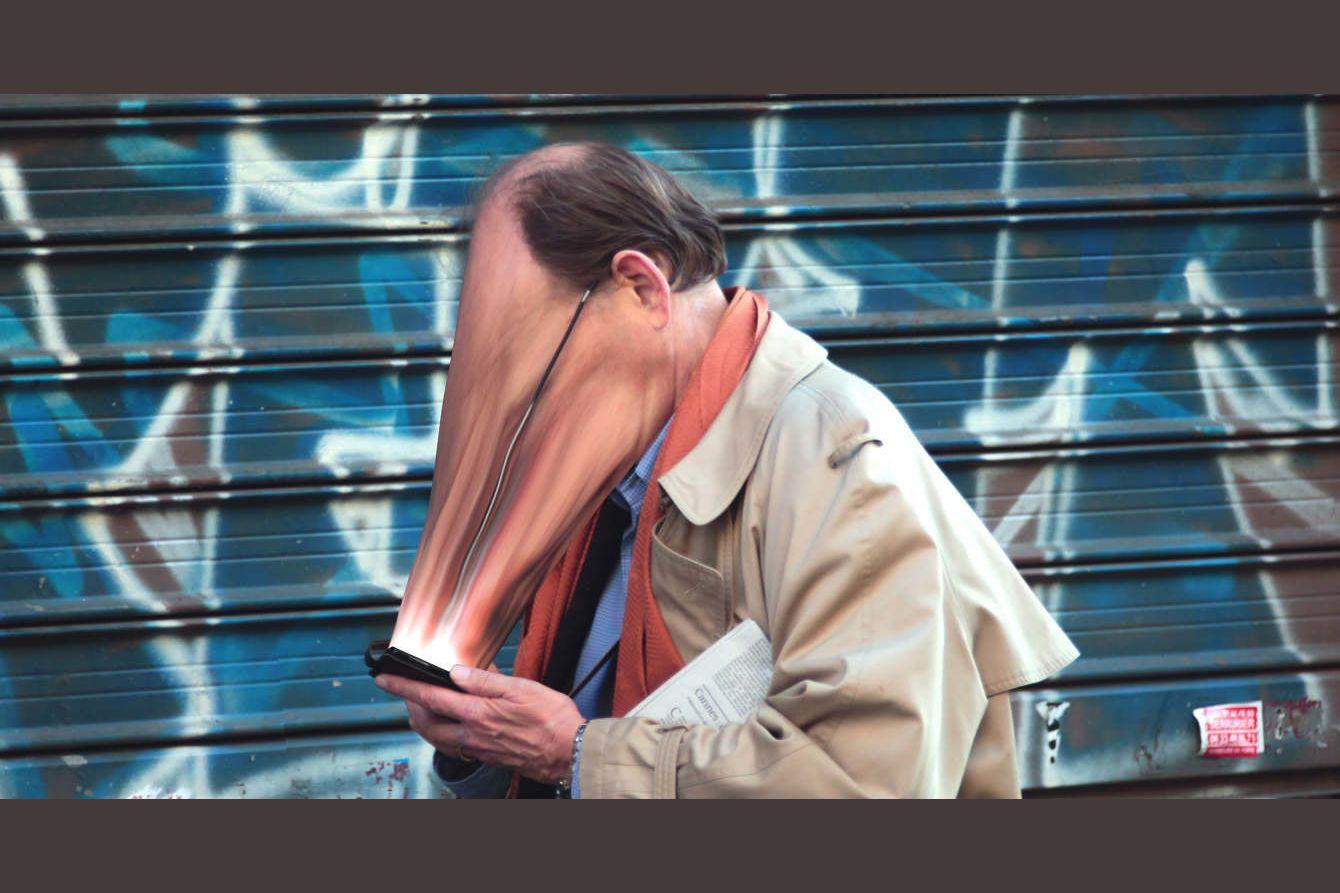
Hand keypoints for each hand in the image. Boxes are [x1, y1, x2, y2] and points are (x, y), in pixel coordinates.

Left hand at [375, 665, 584, 785]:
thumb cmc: (552, 720)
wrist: (569, 753)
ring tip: (425, 703)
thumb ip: (486, 680)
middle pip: (425, 722)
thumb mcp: (521, 688)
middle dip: (409, 705)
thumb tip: (456, 671)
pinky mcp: (488, 756)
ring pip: (437, 736)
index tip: (384, 678)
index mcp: (477, 713)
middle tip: (405, 688)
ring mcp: (478, 748)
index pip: (430, 697)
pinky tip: (453, 722)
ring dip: (425, 720)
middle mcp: (471, 734)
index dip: (403, 686)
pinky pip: (453, 745)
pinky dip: (443, 731)